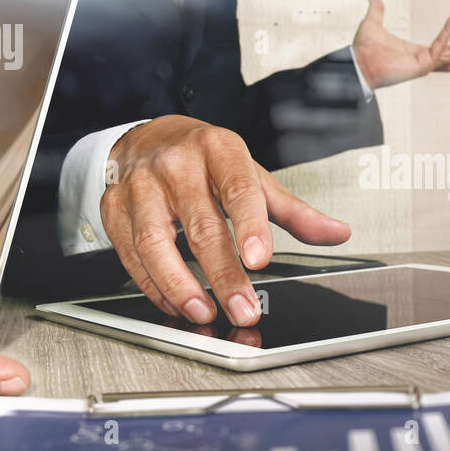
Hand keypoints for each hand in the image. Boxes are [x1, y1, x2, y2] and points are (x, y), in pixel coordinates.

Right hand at [102, 116, 350, 325]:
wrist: (145, 137)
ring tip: (203, 313)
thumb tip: (336, 233)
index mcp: (218, 150)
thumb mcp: (252, 175)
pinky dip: (154, 286)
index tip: (260, 259)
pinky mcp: (113, 208)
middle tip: (241, 308)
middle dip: (222, 274)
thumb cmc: (205, 160)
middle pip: (200, 225)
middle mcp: (176, 165)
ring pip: (154, 242)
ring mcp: (140, 186)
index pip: (238, 189)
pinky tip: (175, 303)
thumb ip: (293, 210)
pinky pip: (131, 254)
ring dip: (180, 285)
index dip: (249, 226)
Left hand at [350, 0, 449, 89]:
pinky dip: (448, 35)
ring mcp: (422, 65)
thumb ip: (377, 10)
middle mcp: (422, 61)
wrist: (356, 62)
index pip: (443, 48)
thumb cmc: (364, 49)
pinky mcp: (420, 66)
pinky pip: (439, 50)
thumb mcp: (373, 23)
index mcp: (416, 53)